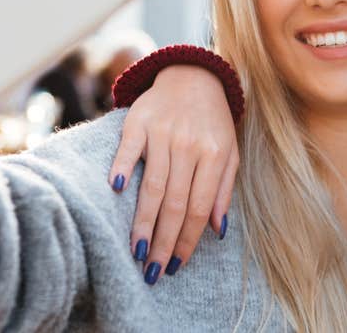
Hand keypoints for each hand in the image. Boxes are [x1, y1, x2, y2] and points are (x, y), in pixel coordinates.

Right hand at [108, 65, 237, 277]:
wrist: (193, 75)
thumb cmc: (213, 122)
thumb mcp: (230, 152)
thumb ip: (223, 190)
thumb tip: (218, 230)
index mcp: (215, 155)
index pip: (199, 207)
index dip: (187, 240)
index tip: (176, 265)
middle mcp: (189, 145)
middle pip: (174, 202)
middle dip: (163, 241)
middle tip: (153, 272)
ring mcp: (162, 132)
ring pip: (152, 185)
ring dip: (143, 221)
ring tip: (136, 251)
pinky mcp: (138, 121)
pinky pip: (128, 149)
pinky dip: (122, 168)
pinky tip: (116, 191)